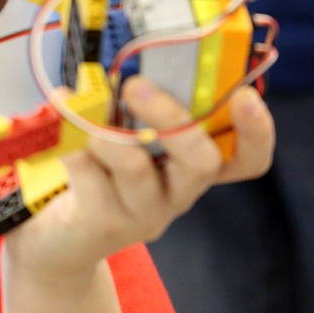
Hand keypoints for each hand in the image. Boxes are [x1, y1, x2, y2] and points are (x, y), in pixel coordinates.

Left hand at [4, 76, 274, 281]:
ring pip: (135, 168)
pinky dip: (69, 144)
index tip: (245, 97)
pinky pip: (88, 175)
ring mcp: (140, 214)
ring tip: (79, 112)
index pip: (246, 160)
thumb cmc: (94, 179)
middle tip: (135, 86)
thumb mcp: (120, 143)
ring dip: (104, 132)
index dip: (255, 132)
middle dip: (170, 117)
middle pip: (199, 161)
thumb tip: (119, 68)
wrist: (59, 244)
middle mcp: (175, 195)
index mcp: (188, 169)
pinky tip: (58, 126)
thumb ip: (130, 113)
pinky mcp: (101, 224)